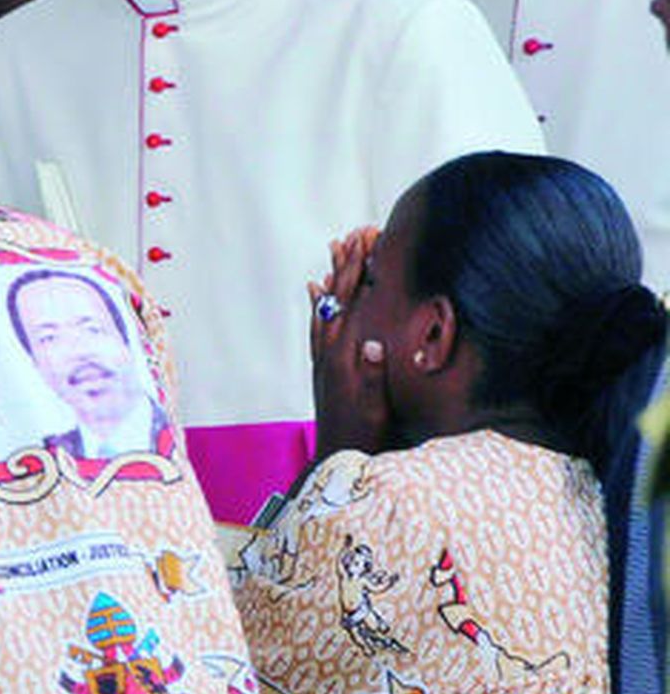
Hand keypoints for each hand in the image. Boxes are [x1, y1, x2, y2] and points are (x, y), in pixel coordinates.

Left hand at [310, 228, 388, 458]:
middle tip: (353, 234)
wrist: (338, 460)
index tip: (365, 242)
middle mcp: (330, 355)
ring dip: (333, 278)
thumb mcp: (375, 409)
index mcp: (345, 360)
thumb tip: (373, 344)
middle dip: (346, 265)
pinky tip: (318, 291)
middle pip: (337, 300)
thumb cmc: (363, 438)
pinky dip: (320, 305)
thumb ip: (373, 377)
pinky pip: (318, 328)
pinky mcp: (324, 369)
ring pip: (327, 309)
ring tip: (335, 250)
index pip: (352, 305)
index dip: (358, 273)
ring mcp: (325, 360)